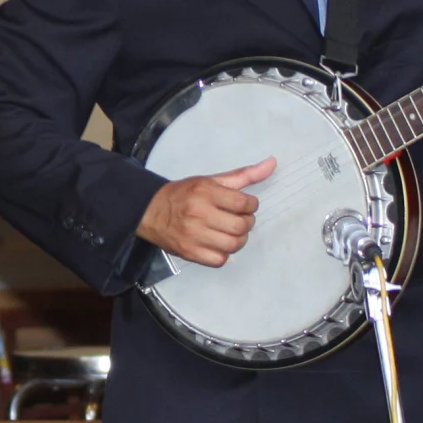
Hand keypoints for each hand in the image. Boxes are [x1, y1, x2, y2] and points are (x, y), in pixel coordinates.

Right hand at [134, 159, 275, 268]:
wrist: (150, 211)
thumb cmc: (184, 194)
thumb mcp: (211, 180)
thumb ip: (244, 175)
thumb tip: (272, 163)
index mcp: (205, 192)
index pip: (244, 204)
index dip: (251, 206)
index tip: (245, 206)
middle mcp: (199, 213)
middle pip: (241, 227)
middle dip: (246, 223)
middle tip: (239, 219)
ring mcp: (193, 235)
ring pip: (233, 245)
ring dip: (238, 240)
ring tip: (231, 232)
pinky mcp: (189, 252)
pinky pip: (219, 260)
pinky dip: (223, 254)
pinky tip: (218, 243)